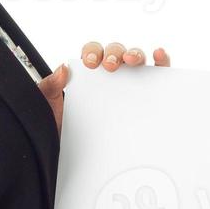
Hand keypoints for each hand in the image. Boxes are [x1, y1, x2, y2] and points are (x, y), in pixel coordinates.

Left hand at [37, 41, 171, 132]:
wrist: (71, 156)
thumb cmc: (63, 129)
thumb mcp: (48, 108)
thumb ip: (49, 87)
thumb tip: (62, 69)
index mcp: (87, 74)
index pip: (92, 53)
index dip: (93, 52)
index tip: (90, 63)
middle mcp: (109, 76)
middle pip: (116, 52)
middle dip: (115, 53)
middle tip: (110, 66)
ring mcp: (128, 85)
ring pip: (137, 59)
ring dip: (136, 54)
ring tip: (131, 60)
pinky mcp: (146, 97)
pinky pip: (157, 74)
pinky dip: (161, 61)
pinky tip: (158, 55)